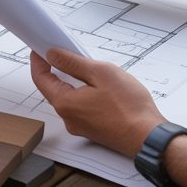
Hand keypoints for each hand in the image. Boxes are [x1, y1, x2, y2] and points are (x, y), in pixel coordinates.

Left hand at [29, 48, 162, 156]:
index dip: (38, 61)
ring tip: (93, 69)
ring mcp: (80, 126)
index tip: (40, 49)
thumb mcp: (100, 73)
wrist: (149, 137)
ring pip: (70, 97)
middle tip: (69, 52)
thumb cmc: (129, 108)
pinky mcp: (92, 130)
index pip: (41, 79)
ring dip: (75, 82)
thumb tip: (53, 55)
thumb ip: (72, 63)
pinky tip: (102, 87)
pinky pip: (82, 107)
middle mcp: (69, 118)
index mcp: (65, 104)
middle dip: (59, 69)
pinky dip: (85, 94)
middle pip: (54, 88)